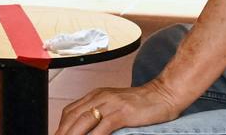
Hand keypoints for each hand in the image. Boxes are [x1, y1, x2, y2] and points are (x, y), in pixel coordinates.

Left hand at [55, 81, 183, 134]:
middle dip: (62, 132)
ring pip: (83, 121)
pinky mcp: (123, 112)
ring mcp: (112, 103)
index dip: (60, 126)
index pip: (70, 111)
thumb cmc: (142, 104)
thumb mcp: (115, 105)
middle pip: (73, 116)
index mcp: (96, 95)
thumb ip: (101, 114)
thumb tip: (87, 129)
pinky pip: (103, 126)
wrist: (164, 94)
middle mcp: (100, 96)